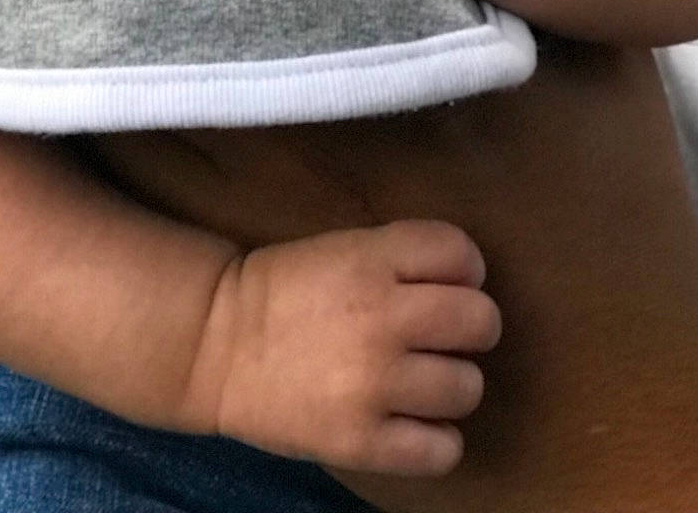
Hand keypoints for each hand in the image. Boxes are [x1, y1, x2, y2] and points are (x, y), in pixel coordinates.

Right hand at [194, 221, 499, 473]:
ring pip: (468, 387)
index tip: (447, 284)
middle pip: (481, 321)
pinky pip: (443, 449)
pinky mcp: (362, 442)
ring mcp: (373, 384)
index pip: (461, 253)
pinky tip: (411, 424)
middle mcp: (380, 318)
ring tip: (418, 382)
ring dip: (450, 385)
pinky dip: (436, 440)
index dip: (464, 270)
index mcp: (371, 259)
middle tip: (442, 337)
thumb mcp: (342, 248)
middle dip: (470, 327)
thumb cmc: (285, 292)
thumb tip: (469, 287)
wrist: (217, 345)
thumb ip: (401, 260)